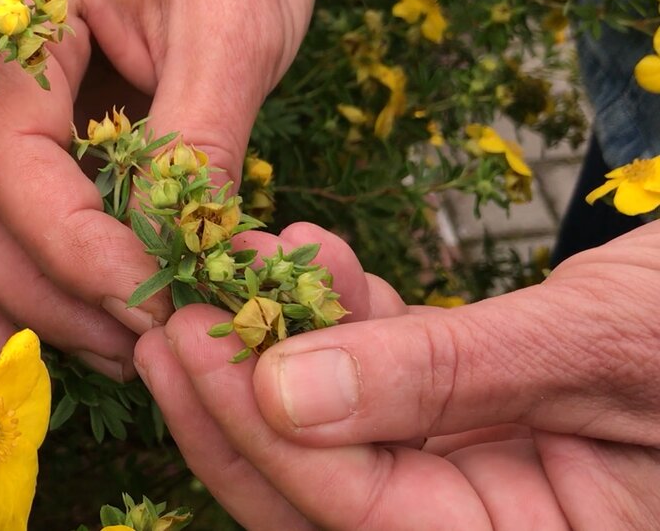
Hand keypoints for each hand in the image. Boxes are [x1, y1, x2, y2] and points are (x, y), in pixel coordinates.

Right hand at [0, 0, 396, 378]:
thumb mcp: (234, 37)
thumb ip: (195, 146)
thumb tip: (173, 264)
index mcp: (20, 6)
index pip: (9, 156)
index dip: (73, 246)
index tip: (151, 304)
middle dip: (47, 289)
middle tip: (141, 342)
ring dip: (26, 304)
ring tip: (119, 351)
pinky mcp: (13, 144)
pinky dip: (16, 292)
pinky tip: (72, 336)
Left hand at [137, 221, 659, 528]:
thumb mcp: (592, 347)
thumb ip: (441, 380)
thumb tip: (281, 392)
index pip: (362, 519)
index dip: (260, 439)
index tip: (186, 348)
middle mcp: (498, 526)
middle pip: (325, 490)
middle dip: (235, 402)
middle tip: (165, 315)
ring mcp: (483, 472)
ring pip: (343, 428)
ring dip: (280, 343)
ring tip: (238, 258)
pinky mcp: (474, 411)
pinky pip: (385, 378)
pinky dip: (343, 317)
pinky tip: (314, 253)